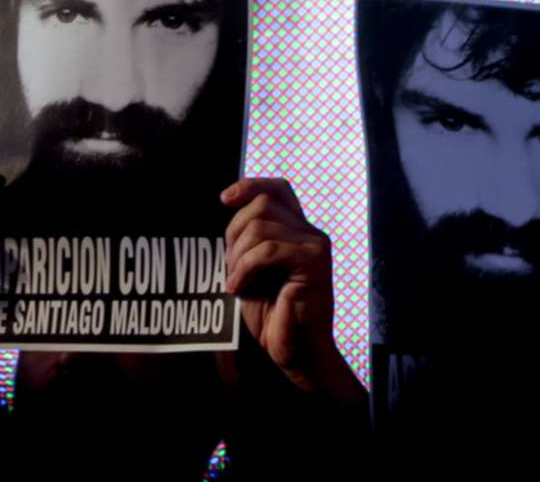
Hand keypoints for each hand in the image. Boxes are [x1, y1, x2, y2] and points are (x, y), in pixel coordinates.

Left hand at [222, 178, 356, 400]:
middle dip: (234, 232)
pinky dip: (245, 268)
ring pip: (261, 226)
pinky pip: (268, 250)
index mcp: (299, 232)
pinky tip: (238, 288)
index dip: (250, 186)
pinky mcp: (314, 264)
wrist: (299, 354)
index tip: (224, 199)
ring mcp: (315, 246)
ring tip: (236, 283)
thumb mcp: (252, 271)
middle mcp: (312, 233)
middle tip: (230, 268)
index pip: (278, 189)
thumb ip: (248, 242)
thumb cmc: (273, 316)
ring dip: (238, 255)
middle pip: (262, 204)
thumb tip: (227, 210)